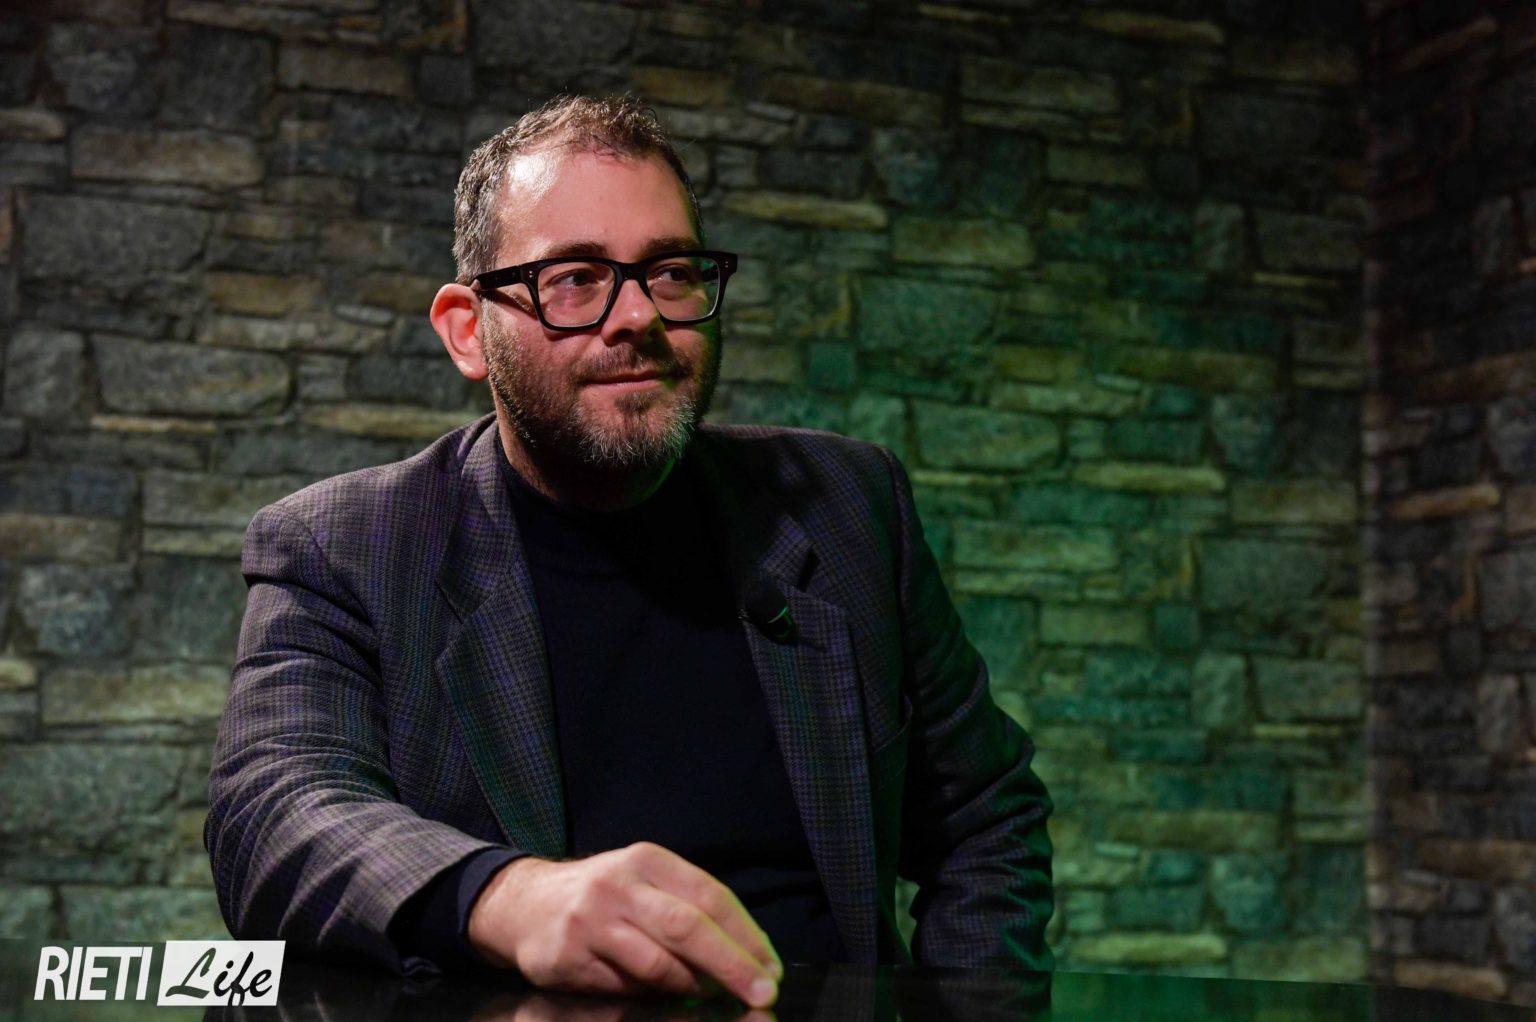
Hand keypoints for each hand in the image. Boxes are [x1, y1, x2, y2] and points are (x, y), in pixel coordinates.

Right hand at [467, 842, 782, 1007]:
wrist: (523, 903)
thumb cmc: (603, 897)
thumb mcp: (644, 882)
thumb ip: (688, 909)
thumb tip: (747, 957)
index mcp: (648, 860)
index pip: (711, 895)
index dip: (746, 935)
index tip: (770, 966)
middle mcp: (620, 884)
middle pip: (688, 927)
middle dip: (732, 964)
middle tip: (762, 991)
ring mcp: (592, 920)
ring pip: (658, 963)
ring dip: (691, 986)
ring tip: (707, 995)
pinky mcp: (569, 955)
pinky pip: (624, 986)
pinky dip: (650, 995)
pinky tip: (659, 994)